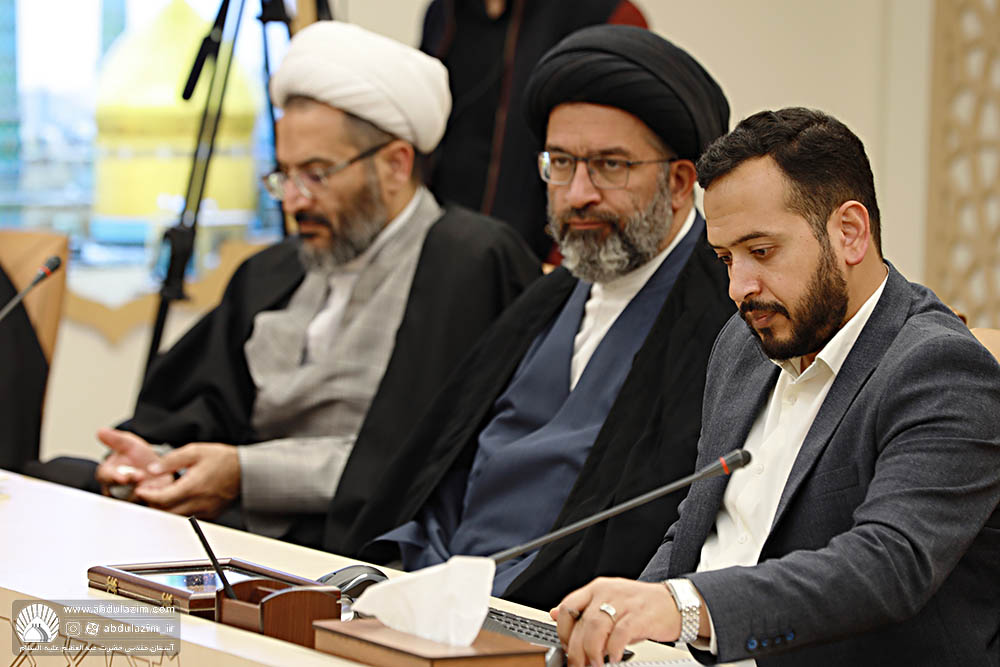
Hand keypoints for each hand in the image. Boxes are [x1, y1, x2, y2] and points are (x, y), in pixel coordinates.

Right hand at [95, 428, 172, 498]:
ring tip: (151, 483)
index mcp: (108, 474)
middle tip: (140, 476)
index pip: (105, 477)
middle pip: (117, 492)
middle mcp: (116, 490)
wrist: (155, 465)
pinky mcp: (145, 504)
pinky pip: (148, 506)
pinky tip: (160, 493)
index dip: (113, 477)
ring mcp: (130, 498)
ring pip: (132, 501)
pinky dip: (154, 500)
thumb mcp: (128, 444)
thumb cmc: (136, 455)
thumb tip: (101, 431)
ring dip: (141, 493)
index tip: (121, 477)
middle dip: (129, 485)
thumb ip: (115, 440)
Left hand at [133, 443, 239, 518]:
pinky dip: (179, 512)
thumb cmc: (224, 459)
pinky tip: (178, 501)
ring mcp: (205, 510)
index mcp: (193, 486)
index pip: (162, 498)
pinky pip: (188, 518)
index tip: (142, 490)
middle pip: (166, 512)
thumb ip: (171, 460)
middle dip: (153, 504)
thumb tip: (153, 469)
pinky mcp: (211, 514)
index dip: (148, 495)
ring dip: (165, 509)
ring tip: (162, 497)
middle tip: (148, 494)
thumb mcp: (195, 451)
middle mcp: (199, 502)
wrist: (246, 469)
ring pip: (176, 517)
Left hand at [551, 577, 680, 666]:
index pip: (568, 606)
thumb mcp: (608, 602)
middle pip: (581, 622)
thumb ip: (583, 609)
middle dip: (576, 649)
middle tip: (578, 664)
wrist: (674, 603)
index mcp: (596, 588)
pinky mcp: (640, 615)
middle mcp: (607, 592)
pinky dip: (614, 649)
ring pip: (596, 628)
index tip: (566, 648)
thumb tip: (554, 614)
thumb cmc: (640, 606)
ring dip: (592, 652)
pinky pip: (620, 634)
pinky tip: (615, 658)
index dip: (562, 630)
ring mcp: (624, 603)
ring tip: (595, 664)